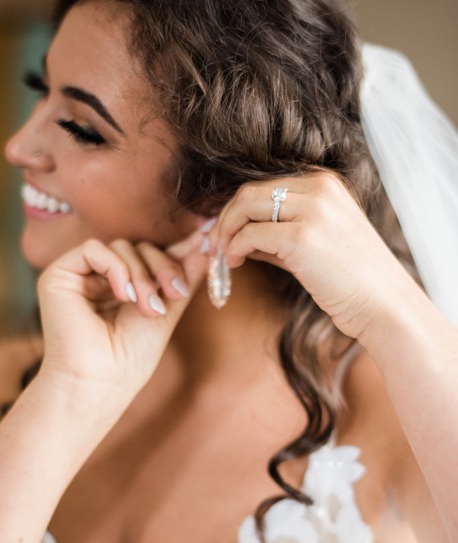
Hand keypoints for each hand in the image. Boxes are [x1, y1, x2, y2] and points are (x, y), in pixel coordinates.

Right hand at [36, 228, 207, 400]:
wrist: (100, 381)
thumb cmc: (129, 358)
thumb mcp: (167, 311)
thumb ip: (183, 277)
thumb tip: (207, 242)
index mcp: (121, 288)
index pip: (150, 257)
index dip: (177, 251)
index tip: (207, 243)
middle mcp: (97, 279)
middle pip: (138, 247)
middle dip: (162, 266)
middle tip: (175, 293)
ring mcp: (78, 276)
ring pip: (120, 246)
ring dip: (141, 274)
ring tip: (146, 308)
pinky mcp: (59, 275)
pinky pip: (94, 249)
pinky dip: (116, 268)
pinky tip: (122, 296)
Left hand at [210, 171, 419, 339]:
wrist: (382, 304)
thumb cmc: (347, 279)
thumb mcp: (309, 245)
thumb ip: (273, 234)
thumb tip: (232, 236)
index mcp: (324, 184)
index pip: (262, 187)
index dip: (235, 211)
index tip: (222, 235)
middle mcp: (319, 188)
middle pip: (248, 193)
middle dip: (223, 220)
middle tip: (213, 247)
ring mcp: (312, 209)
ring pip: (244, 206)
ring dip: (224, 233)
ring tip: (221, 257)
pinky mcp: (302, 236)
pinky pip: (249, 234)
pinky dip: (234, 248)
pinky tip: (235, 264)